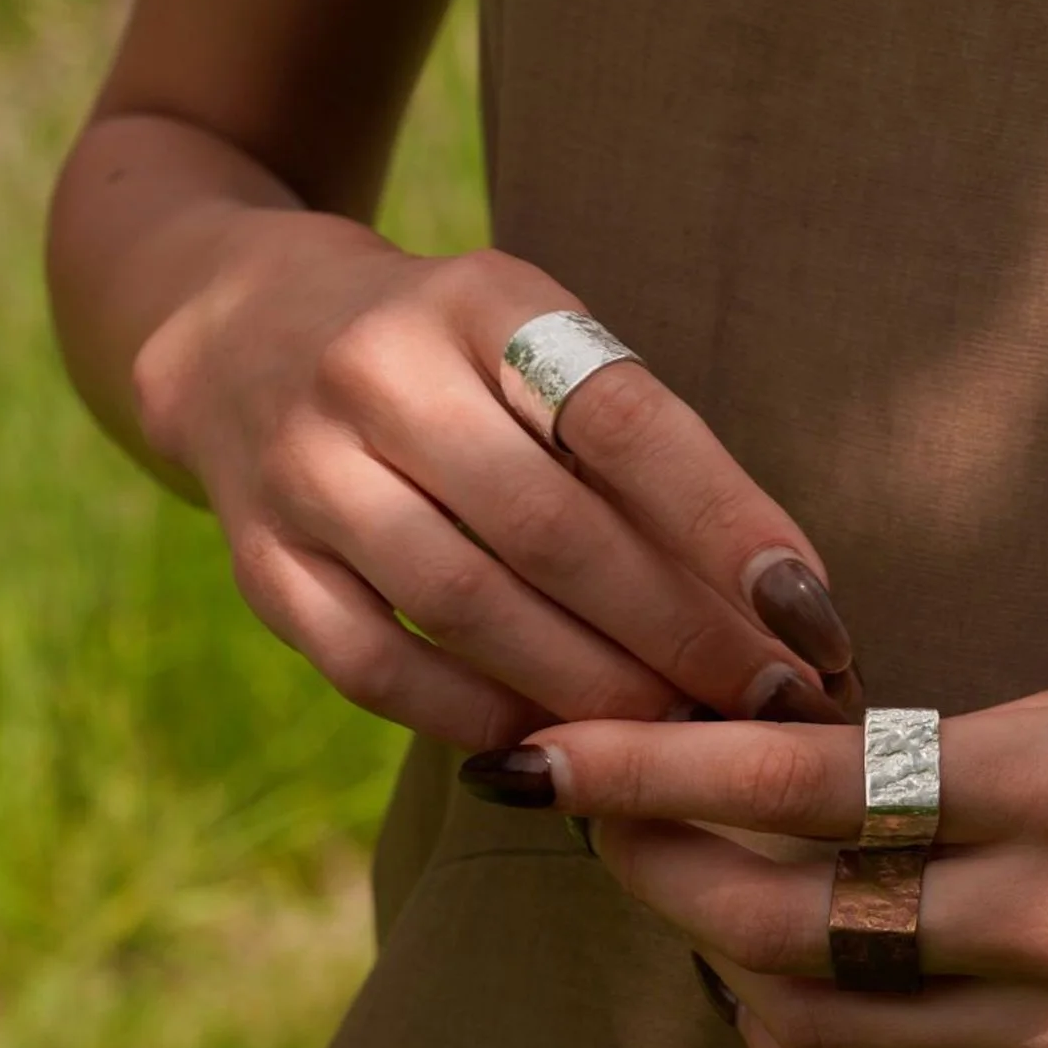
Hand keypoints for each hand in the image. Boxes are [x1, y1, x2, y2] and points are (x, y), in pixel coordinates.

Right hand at [130, 213, 854, 747]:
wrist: (235, 331)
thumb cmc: (455, 362)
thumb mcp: (540, 348)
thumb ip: (642, 452)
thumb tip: (783, 604)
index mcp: (482, 302)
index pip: (626, 421)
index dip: (728, 525)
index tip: (812, 612)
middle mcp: (379, 372)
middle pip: (552, 531)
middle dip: (679, 633)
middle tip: (765, 704)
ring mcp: (304, 467)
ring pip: (466, 606)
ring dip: (590, 687)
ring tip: (680, 736)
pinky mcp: (259, 559)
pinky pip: (375, 665)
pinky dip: (475, 715)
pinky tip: (555, 745)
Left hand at [519, 690, 1047, 1047]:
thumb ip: (958, 768)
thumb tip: (789, 788)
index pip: (813, 783)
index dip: (661, 770)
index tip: (558, 755)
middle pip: (794, 920)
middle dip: (665, 870)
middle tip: (608, 823)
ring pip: (831, 1028)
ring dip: (727, 968)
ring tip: (695, 909)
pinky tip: (776, 1016)